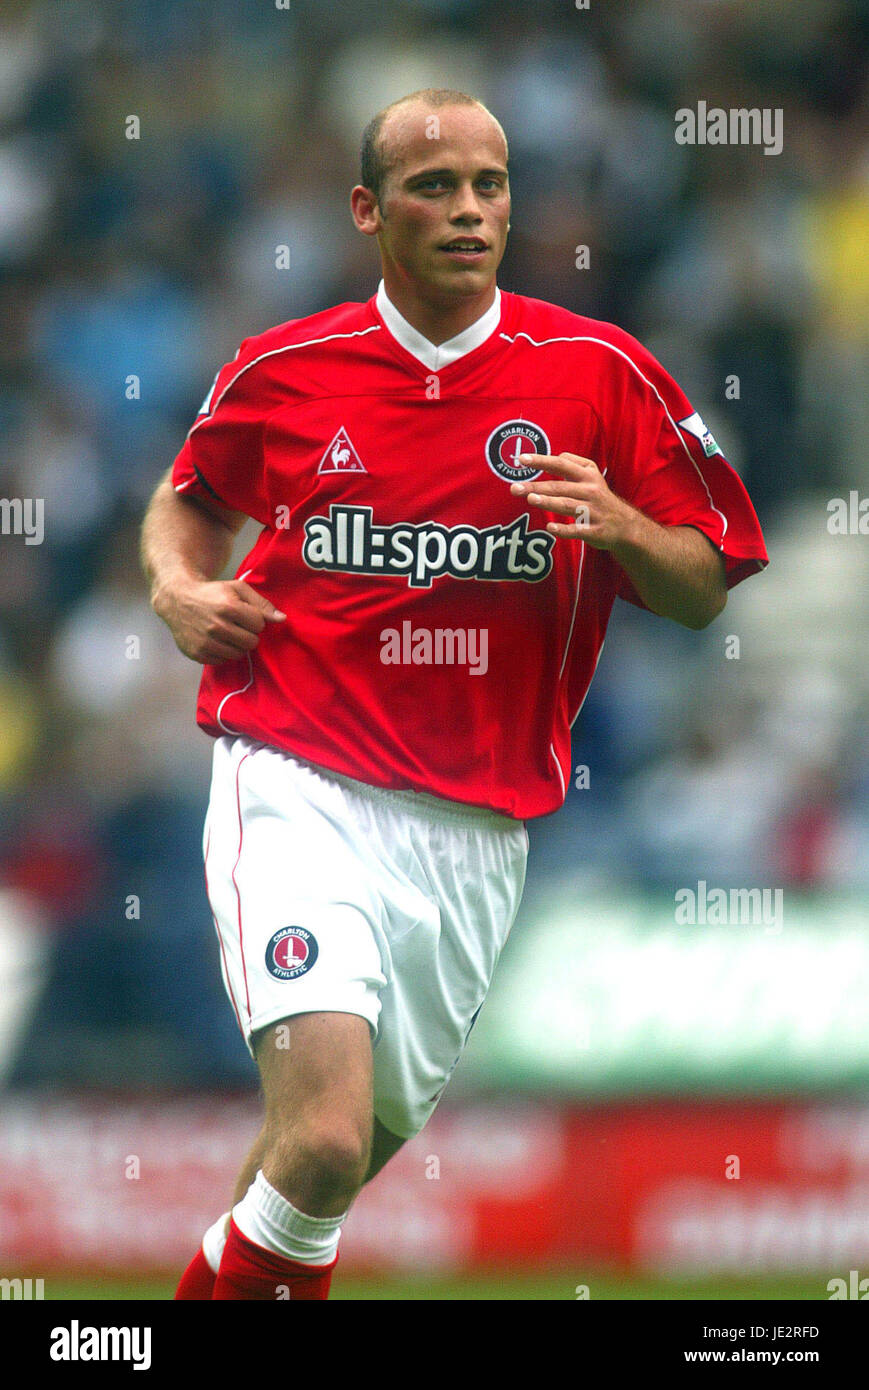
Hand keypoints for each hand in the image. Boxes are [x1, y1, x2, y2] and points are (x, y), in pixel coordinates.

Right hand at [153, 575, 285, 663]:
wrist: (178, 600)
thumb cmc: (212, 593)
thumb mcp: (238, 589)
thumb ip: (262, 604)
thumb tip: (283, 619)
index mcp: (228, 607)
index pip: (259, 625)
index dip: (254, 619)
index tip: (244, 614)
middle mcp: (216, 626)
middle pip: (251, 643)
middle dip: (248, 634)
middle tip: (237, 625)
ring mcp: (205, 642)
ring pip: (238, 654)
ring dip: (237, 645)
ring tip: (227, 632)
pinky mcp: (197, 653)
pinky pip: (223, 661)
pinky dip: (223, 652)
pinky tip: (216, 640)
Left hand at [510, 453, 638, 549]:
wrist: (625, 525)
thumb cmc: (600, 498)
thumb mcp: (593, 475)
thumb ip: (573, 464)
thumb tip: (555, 456)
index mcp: (588, 475)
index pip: (561, 464)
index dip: (542, 461)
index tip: (522, 460)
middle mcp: (591, 491)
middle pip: (560, 487)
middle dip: (537, 486)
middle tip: (515, 488)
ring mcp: (593, 511)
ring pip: (568, 505)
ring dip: (549, 502)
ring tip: (531, 499)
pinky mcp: (594, 530)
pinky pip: (577, 529)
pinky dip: (564, 529)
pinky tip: (550, 527)